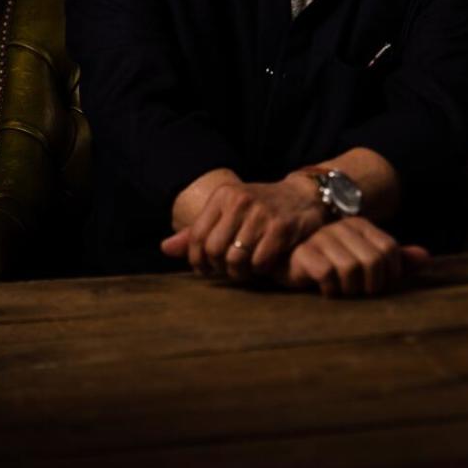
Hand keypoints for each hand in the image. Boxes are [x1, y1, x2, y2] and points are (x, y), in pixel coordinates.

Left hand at [160, 178, 325, 280]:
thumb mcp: (227, 211)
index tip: (206, 269)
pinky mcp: (281, 227)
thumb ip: (197, 231)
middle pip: (214, 250)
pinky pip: (260, 262)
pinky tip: (264, 264)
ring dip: (239, 272)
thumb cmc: (260, 208)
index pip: (197, 237)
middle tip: (228, 270)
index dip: (197, 260)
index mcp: (223, 195)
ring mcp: (261, 213)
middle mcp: (239, 201)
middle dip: (219, 268)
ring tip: (245, 269)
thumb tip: (164, 248)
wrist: (303, 196)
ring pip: (235, 259)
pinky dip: (260, 270)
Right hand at [277, 217, 429, 297]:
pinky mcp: (303, 253)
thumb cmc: (331, 264)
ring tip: (341, 290)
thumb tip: (426, 257)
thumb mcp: (366, 260)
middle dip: (369, 286)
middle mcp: (342, 227)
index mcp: (361, 225)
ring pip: (351, 269)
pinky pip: (327, 274)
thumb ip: (395, 259)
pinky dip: (330, 289)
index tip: (375, 285)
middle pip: (373, 263)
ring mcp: (322, 238)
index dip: (389, 275)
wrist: (288, 262)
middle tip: (358, 291)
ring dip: (349, 289)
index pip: (390, 251)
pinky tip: (325, 289)